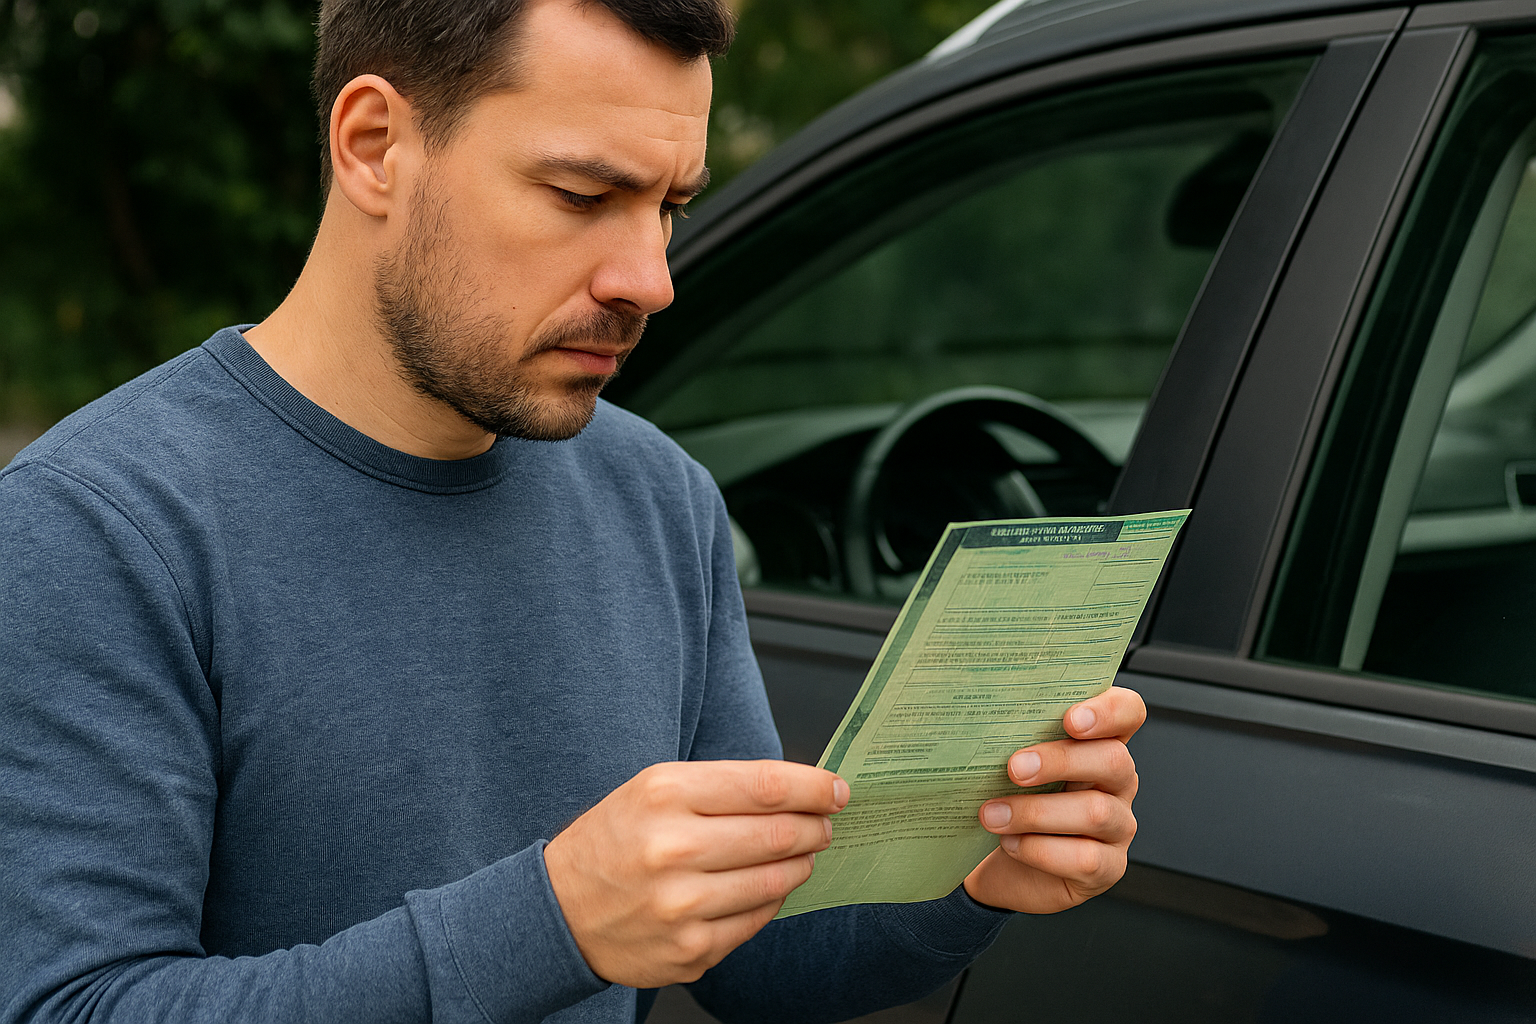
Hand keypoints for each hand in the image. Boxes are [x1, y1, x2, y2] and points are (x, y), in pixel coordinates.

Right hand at [544, 760, 847, 986]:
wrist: (559, 911)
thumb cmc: (614, 840)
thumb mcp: (653, 789)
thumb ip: (722, 786)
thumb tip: (798, 788)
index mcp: (665, 794)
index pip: (765, 786)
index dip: (813, 787)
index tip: (836, 789)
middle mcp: (673, 848)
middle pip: (778, 834)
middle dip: (814, 827)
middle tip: (824, 823)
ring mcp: (682, 906)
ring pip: (775, 880)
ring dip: (801, 864)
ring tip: (801, 854)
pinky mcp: (690, 950)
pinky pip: (757, 920)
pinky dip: (772, 900)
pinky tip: (766, 886)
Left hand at [962, 685, 1144, 913]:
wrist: (1002, 866)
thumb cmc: (1009, 803)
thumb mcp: (1012, 766)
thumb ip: (1014, 740)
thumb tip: (982, 723)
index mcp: (1099, 743)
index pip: (1127, 712)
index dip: (1109, 711)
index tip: (1070, 719)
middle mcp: (1117, 782)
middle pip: (1113, 759)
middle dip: (1060, 761)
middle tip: (1014, 768)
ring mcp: (1119, 826)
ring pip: (1095, 812)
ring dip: (1035, 812)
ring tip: (993, 815)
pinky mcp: (1108, 868)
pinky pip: (1085, 858)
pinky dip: (1040, 850)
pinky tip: (1011, 843)